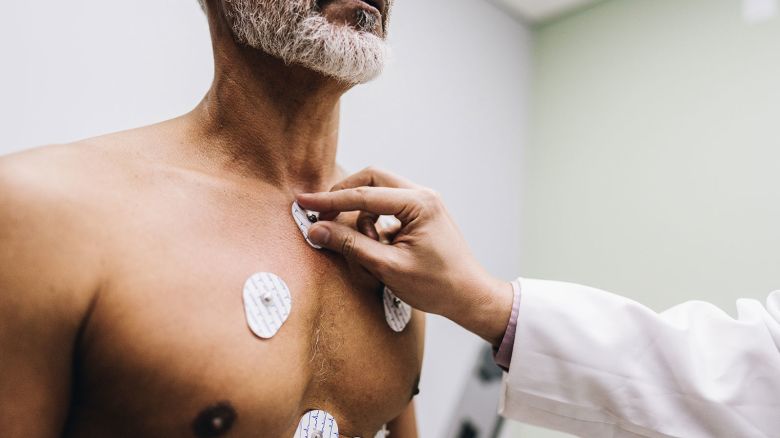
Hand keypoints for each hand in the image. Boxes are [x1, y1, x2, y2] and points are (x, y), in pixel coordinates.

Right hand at [296, 167, 513, 346]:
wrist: (469, 297)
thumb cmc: (436, 286)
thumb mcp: (388, 267)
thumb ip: (351, 245)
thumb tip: (316, 230)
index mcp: (419, 203)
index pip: (364, 194)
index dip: (329, 200)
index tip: (303, 202)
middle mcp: (423, 195)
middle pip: (371, 180)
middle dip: (344, 197)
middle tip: (323, 217)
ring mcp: (423, 202)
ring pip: (378, 193)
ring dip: (361, 215)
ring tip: (367, 248)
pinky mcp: (420, 213)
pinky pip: (387, 207)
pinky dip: (374, 222)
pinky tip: (378, 247)